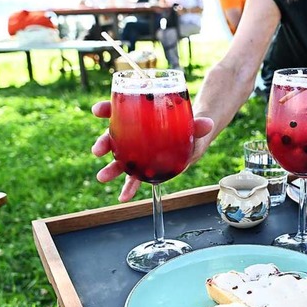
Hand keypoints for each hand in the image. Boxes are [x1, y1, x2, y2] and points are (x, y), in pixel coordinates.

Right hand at [91, 101, 213, 201]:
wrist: (193, 138)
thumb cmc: (187, 126)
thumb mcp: (191, 124)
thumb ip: (197, 125)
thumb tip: (209, 123)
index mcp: (139, 117)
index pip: (118, 109)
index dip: (107, 109)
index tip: (98, 110)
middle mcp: (133, 134)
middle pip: (113, 137)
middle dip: (103, 143)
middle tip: (97, 150)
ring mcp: (137, 152)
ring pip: (119, 159)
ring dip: (111, 169)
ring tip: (102, 177)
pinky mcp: (144, 167)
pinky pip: (134, 178)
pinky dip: (129, 188)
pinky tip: (123, 198)